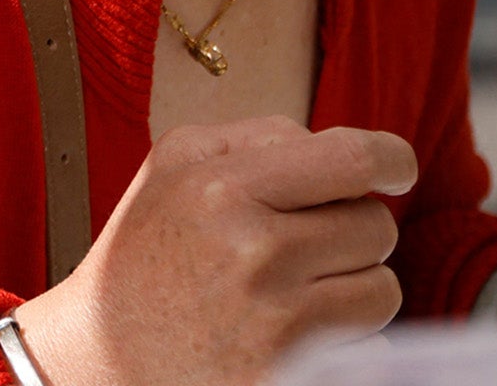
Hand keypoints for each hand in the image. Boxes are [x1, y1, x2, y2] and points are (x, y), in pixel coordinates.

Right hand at [11, 117, 416, 385]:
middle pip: (376, 226)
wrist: (100, 358)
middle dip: (354, 230)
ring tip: (301, 289)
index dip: (391, 159)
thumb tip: (349, 150)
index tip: (396, 170)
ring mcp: (273, 323)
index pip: (353, 159)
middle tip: (306, 243)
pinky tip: (294, 333)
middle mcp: (253, 252)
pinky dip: (346, 340)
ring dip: (355, 287)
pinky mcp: (287, 375)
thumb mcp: (176, 162)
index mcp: (224, 186)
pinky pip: (368, 347)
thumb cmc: (145, 252)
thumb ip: (261, 135)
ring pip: (383, 290)